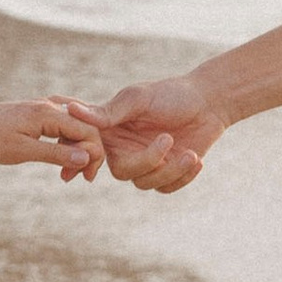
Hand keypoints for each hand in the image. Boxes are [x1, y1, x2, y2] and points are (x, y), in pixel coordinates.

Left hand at [0, 97, 106, 179]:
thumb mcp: (23, 151)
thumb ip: (56, 154)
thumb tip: (86, 158)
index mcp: (48, 113)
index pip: (88, 131)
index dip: (94, 155)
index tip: (87, 178)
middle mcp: (48, 106)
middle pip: (84, 128)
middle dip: (87, 153)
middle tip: (79, 179)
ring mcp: (40, 109)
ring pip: (72, 128)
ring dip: (75, 150)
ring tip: (67, 174)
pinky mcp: (32, 114)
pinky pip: (59, 127)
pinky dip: (63, 143)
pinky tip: (58, 159)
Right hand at [94, 73, 226, 193]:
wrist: (209, 101)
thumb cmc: (171, 93)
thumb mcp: (139, 99)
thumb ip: (109, 111)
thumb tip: (72, 111)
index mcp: (111, 130)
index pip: (90, 149)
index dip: (89, 159)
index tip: (98, 165)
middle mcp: (125, 149)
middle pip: (121, 172)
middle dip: (147, 162)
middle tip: (168, 139)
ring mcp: (147, 163)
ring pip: (146, 183)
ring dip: (171, 170)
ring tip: (190, 153)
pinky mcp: (167, 172)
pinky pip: (166, 188)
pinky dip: (183, 177)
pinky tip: (195, 158)